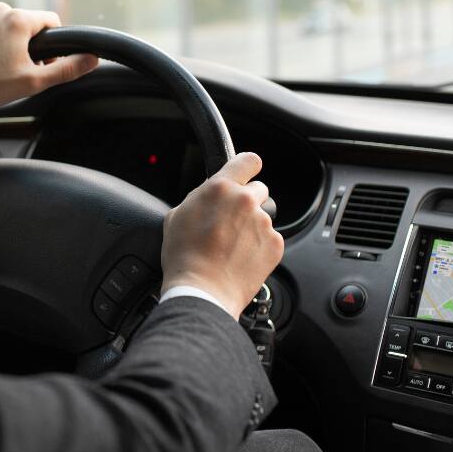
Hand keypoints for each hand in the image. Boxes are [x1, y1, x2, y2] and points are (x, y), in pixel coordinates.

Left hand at [0, 3, 98, 108]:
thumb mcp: (33, 81)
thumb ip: (66, 69)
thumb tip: (91, 59)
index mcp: (18, 19)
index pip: (52, 21)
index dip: (54, 45)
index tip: (43, 64)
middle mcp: (0, 10)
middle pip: (31, 25)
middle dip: (33, 46)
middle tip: (22, 70)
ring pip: (11, 27)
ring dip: (14, 45)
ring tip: (3, 69)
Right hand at [160, 152, 282, 315]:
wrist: (202, 291)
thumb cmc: (184, 257)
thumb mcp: (177, 216)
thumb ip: (200, 198)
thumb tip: (208, 196)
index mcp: (220, 188)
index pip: (248, 160)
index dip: (248, 166)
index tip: (247, 173)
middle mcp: (245, 201)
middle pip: (259, 190)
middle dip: (247, 202)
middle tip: (231, 222)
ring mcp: (263, 223)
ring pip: (263, 217)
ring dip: (252, 227)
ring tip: (232, 247)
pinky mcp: (275, 244)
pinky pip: (271, 238)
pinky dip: (259, 246)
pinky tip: (241, 257)